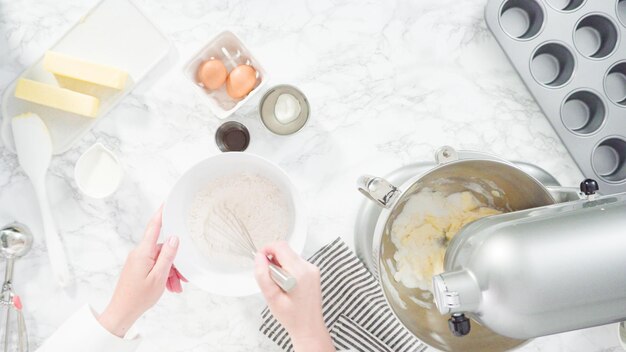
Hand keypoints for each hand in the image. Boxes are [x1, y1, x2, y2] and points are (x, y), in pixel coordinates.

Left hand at [98, 208, 185, 336]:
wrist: (122, 313)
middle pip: (162, 249)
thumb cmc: (138, 297)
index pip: (154, 226)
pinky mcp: (138, 268)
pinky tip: (170, 287)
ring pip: (161, 260)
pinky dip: (164, 275)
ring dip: (171, 272)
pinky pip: (155, 266)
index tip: (167, 202)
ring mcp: (138, 261)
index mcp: (143, 252)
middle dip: (175, 261)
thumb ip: (167, 255)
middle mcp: (139, 253)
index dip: (161, 214)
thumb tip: (174, 238)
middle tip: (183, 277)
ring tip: (176, 287)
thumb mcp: (159, 276)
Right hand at [254, 242, 334, 351]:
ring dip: (280, 266)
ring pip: (290, 256)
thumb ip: (263, 276)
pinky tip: (286, 285)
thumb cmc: (293, 318)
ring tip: (279, 286)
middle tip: (270, 279)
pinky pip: (295, 263)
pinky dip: (287, 269)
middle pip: (285, 250)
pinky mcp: (313, 272)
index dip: (267, 250)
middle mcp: (309, 268)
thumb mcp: (271, 298)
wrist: (309, 328)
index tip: (260, 261)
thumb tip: (259, 257)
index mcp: (299, 273)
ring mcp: (313, 269)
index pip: (280, 247)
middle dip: (273, 260)